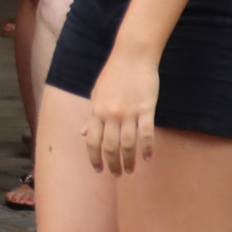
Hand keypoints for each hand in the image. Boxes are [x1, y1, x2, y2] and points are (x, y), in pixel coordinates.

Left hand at [84, 52, 158, 173]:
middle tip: (117, 174)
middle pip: (110, 147)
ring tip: (131, 170)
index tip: (98, 170)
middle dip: (112, 164)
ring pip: (128, 145)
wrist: (132, 56)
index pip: (92, 141)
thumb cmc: (112, 75)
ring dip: (129, 161)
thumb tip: (83, 134)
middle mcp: (110, 114)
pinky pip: (147, 134)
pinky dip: (147, 148)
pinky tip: (148, 158)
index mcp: (96, 110)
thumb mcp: (96, 94)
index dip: (94, 158)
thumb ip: (91, 116)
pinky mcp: (146, 110)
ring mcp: (129, 113)